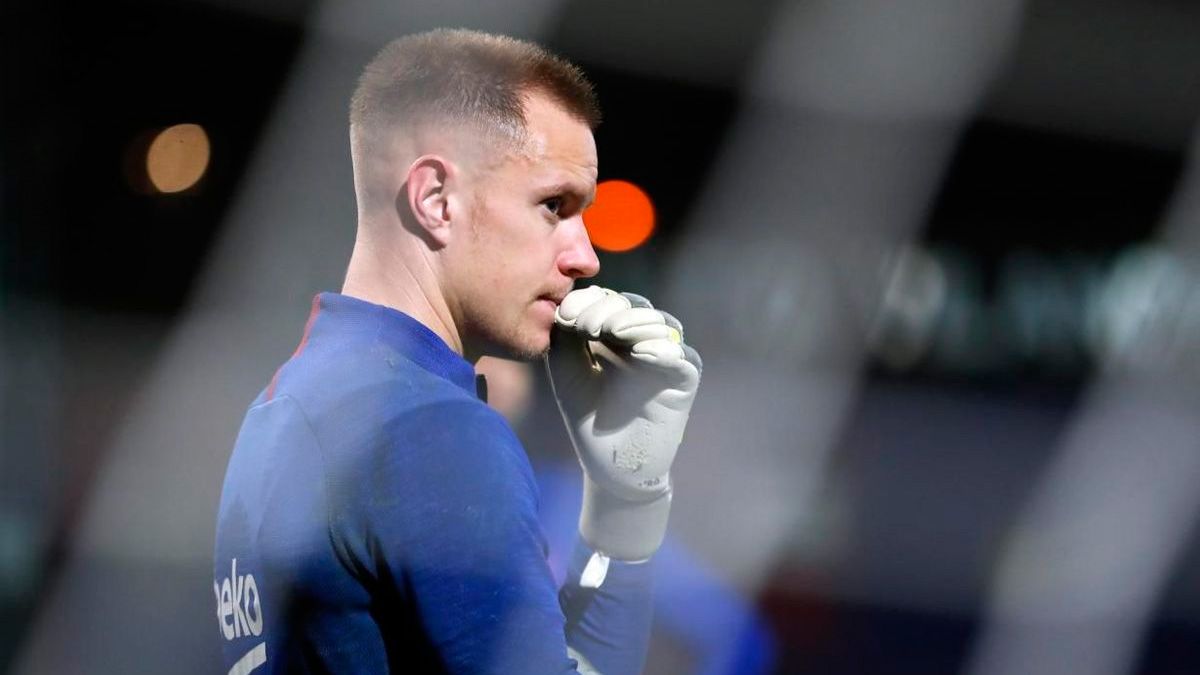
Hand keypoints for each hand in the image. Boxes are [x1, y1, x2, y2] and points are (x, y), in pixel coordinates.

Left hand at [545, 286, 701, 560]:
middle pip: (636, 306)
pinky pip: (684, 359)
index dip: (591, 300)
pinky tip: (642, 353)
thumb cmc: (586, 413)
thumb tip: (569, 302)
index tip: (567, 315)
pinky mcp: (683, 381)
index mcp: (614, 332)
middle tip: (589, 325)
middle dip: (610, 309)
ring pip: (662, 325)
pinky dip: (666, 351)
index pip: (609, 301)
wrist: (608, 461)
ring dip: (637, 322)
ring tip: (612, 330)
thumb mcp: (566, 367)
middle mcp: (642, 339)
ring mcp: (665, 358)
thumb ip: (565, 334)